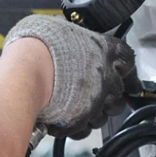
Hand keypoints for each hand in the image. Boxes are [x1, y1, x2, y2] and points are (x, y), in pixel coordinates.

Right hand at [3, 14, 140, 139]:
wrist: (26, 71)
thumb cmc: (39, 45)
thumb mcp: (59, 26)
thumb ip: (71, 35)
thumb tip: (65, 33)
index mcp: (103, 49)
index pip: (127, 59)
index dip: (128, 70)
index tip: (129, 77)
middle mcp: (104, 76)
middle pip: (119, 92)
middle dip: (109, 96)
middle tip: (95, 94)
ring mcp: (94, 100)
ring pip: (103, 115)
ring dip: (93, 113)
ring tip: (74, 106)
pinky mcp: (80, 120)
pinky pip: (84, 129)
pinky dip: (75, 127)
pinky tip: (63, 118)